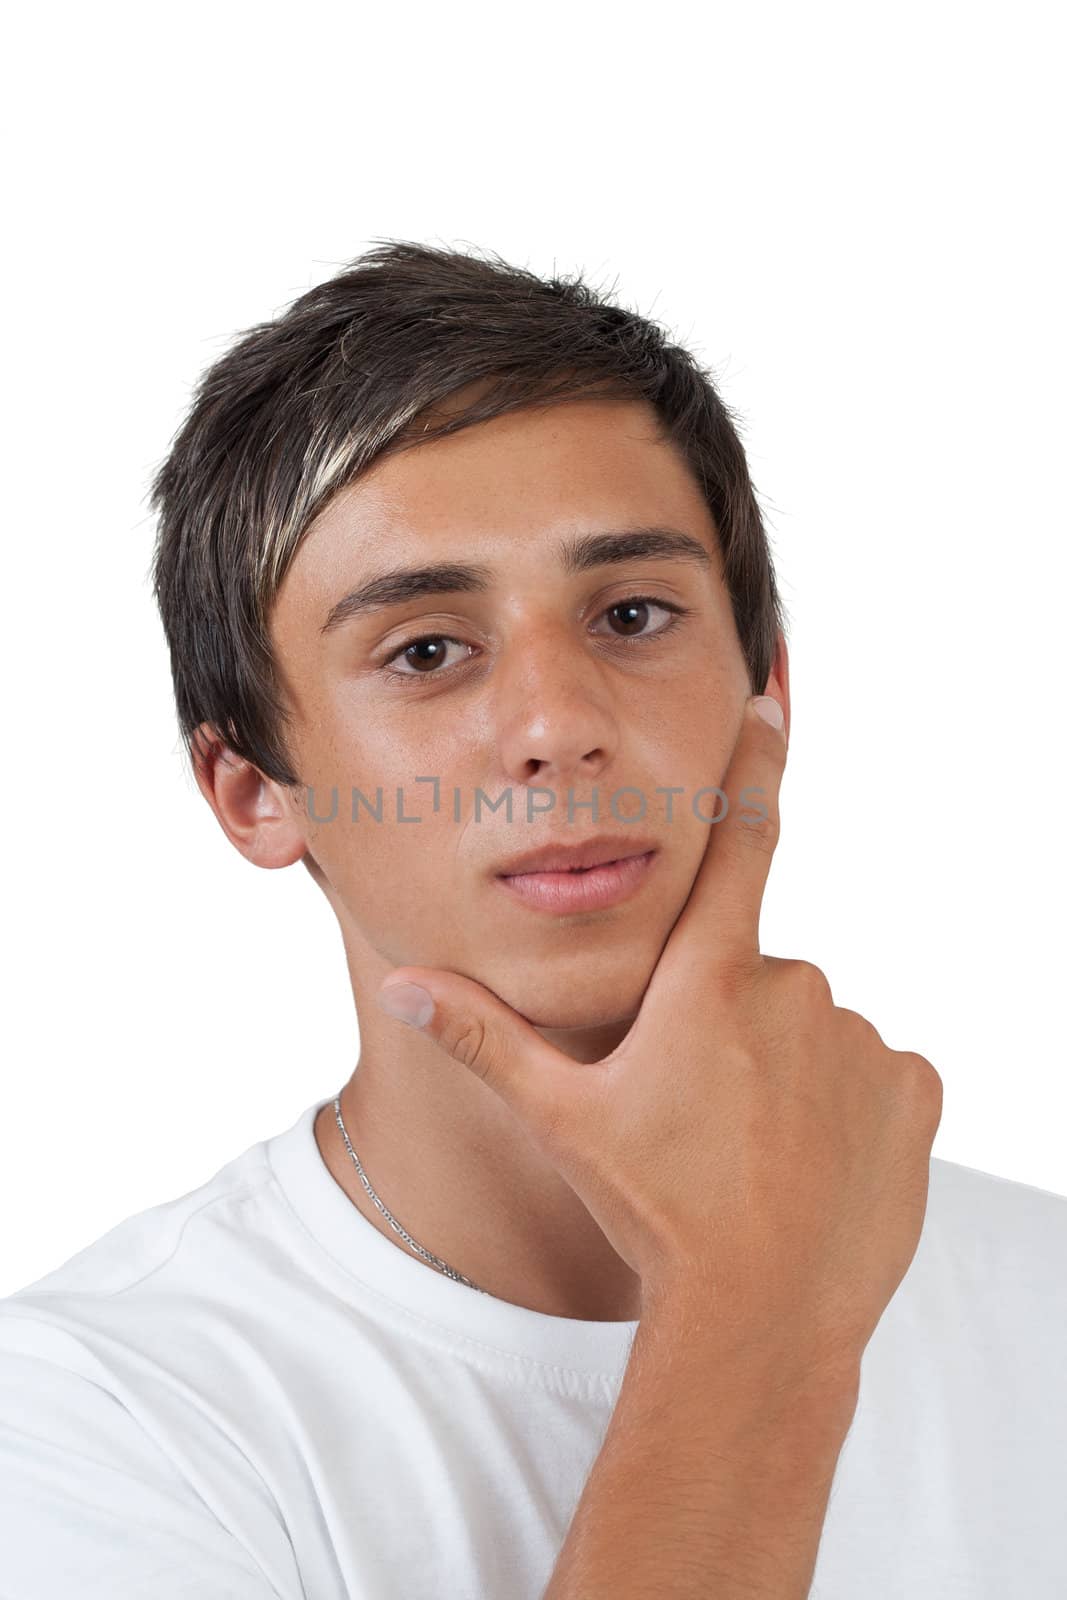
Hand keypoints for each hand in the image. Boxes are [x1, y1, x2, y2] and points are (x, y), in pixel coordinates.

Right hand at [376, 696, 942, 1373]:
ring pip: (812, 1029)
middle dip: (729, 1021)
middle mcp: (794, 988)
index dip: (752, 765)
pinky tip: (806, 1161)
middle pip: (757, 974)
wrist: (761, 1316)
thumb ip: (480, 1037)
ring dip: (784, 1067)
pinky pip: (871, 1074)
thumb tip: (398, 984)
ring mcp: (860, 1041)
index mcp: (708, 979)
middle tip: (699, 1105)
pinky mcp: (911, 1093)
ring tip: (749, 1146)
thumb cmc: (656, 1210)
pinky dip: (844, 1103)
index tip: (769, 703)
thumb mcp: (560, 1117)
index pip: (739, 839)